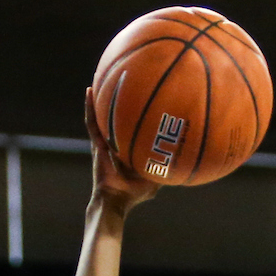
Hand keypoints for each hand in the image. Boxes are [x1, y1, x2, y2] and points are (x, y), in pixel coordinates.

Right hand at [85, 88, 158, 212]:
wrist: (116, 198)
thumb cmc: (136, 192)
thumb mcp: (156, 176)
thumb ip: (168, 165)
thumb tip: (186, 155)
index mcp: (128, 148)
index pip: (131, 127)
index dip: (134, 113)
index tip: (142, 94)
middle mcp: (115, 142)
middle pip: (116, 117)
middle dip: (117, 100)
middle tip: (121, 79)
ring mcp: (104, 141)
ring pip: (101, 115)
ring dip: (100, 97)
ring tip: (99, 77)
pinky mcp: (96, 143)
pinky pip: (92, 122)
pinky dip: (90, 107)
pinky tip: (89, 91)